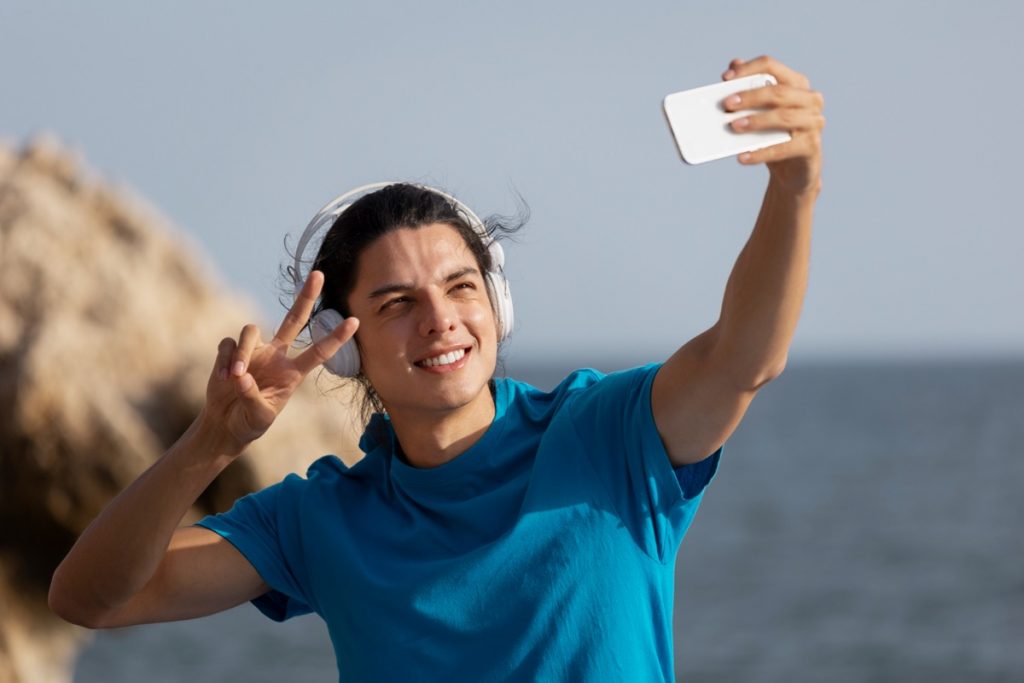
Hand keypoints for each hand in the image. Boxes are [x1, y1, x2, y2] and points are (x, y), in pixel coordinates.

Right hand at [202, 271, 359, 451]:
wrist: (225, 425)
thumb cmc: (249, 423)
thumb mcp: (258, 417)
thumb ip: (252, 397)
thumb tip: (242, 376)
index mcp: (292, 373)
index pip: (319, 351)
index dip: (336, 337)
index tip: (356, 321)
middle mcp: (276, 356)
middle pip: (294, 318)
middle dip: (306, 296)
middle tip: (318, 273)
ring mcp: (255, 351)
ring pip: (251, 331)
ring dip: (242, 353)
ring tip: (235, 377)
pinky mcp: (231, 352)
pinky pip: (229, 343)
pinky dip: (225, 359)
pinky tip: (223, 378)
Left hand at [722, 56, 824, 196]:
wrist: (793, 169)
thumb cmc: (774, 134)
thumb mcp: (761, 111)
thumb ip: (749, 88)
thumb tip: (733, 65)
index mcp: (796, 83)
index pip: (771, 66)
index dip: (748, 69)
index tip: (725, 78)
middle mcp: (810, 99)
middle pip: (778, 92)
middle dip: (750, 96)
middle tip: (727, 104)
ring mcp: (814, 122)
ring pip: (783, 117)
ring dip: (756, 121)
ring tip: (734, 127)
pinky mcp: (811, 146)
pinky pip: (783, 148)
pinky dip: (761, 153)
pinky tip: (743, 156)